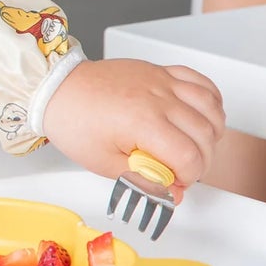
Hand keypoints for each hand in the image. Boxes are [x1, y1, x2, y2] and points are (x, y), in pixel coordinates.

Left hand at [42, 57, 224, 197]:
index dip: (188, 176)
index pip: (190, 157)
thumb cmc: (72, 121)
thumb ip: (144, 180)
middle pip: (204, 135)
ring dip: (210, 132)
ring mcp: (160, 81)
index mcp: (142, 122)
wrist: (55, 90)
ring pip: (210, 108)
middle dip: (200, 160)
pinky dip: (210, 100)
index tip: (174, 181)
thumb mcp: (104, 163)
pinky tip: (201, 116)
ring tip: (192, 145)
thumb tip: (173, 193)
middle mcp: (157, 98)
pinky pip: (200, 81)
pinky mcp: (159, 71)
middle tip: (181, 169)